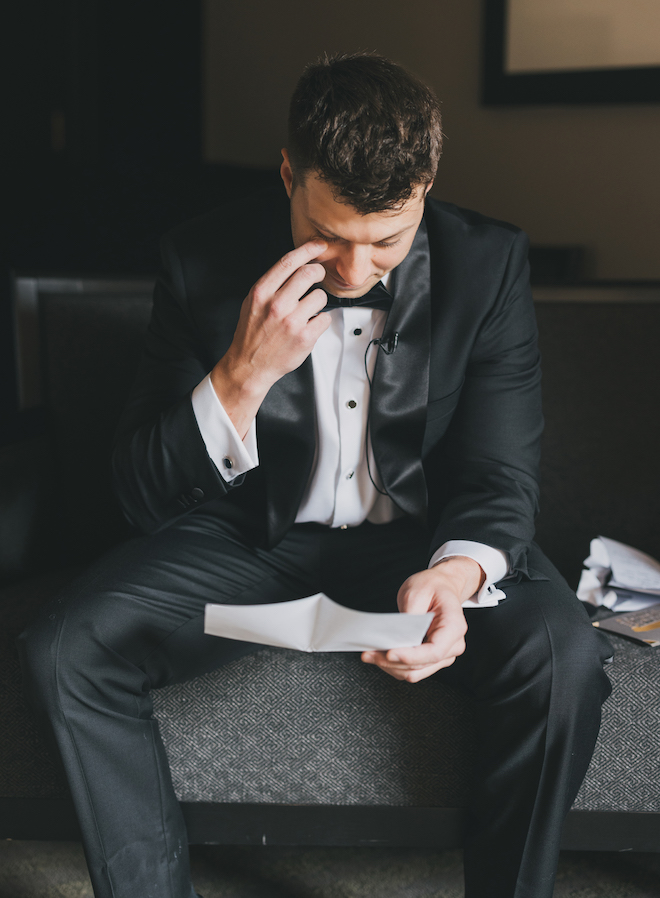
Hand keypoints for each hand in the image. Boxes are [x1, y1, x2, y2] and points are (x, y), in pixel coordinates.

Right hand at [210, 240, 329, 436]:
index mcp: (262, 292)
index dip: (308, 249)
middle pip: (309, 273)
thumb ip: (272, 284)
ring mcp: (292, 321)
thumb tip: (296, 266)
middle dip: (318, 272)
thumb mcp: (253, 303)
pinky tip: (309, 325)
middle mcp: (277, 305)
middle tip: (319, 276)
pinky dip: (320, 320)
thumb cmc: (252, 335)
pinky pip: (324, 318)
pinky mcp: (305, 337)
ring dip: (318, 301)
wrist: (249, 366)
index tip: (319, 246)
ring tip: (308, 310)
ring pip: (320, 297)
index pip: (289, 262)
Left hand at [361, 556, 483, 682]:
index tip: (389, 653)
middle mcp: (453, 645)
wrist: (440, 587)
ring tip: (369, 654)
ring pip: (414, 672)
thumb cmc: (431, 587)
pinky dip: (393, 665)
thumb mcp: (417, 592)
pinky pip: (411, 669)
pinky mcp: (431, 659)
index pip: (434, 651)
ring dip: (390, 666)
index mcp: (454, 627)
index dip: (411, 656)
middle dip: (392, 662)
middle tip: (368, 653)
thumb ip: (408, 617)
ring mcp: (443, 655)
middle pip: (421, 665)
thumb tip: (395, 637)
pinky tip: (379, 655)